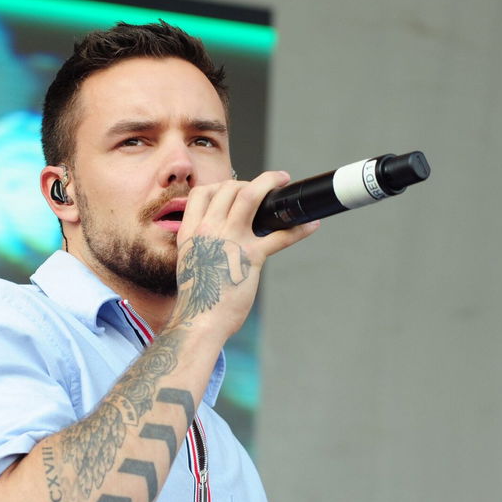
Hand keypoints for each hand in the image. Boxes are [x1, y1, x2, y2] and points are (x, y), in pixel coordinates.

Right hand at [167, 171, 317, 336]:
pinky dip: (299, 228)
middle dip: (249, 182)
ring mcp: (230, 241)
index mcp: (191, 232)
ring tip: (282, 180)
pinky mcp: (251, 257)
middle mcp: (208, 230)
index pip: (201, 193)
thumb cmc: (198, 297)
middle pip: (229, 189)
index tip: (233, 188)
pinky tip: (311, 225)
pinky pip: (279, 235)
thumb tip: (220, 238)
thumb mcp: (190, 261)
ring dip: (269, 182)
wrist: (199, 321)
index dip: (220, 186)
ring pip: (250, 196)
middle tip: (265, 186)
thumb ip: (202, 244)